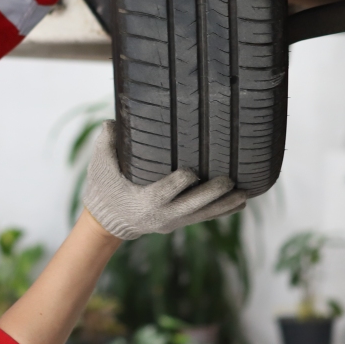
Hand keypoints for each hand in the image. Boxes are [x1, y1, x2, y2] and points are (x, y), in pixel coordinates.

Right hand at [82, 121, 246, 239]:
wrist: (107, 221)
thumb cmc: (104, 190)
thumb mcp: (99, 166)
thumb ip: (106, 143)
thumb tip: (112, 121)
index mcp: (144, 201)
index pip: (166, 192)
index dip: (181, 182)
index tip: (193, 171)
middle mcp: (162, 215)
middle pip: (192, 205)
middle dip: (212, 195)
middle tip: (229, 181)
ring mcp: (173, 221)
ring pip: (203, 215)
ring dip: (225, 205)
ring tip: (245, 194)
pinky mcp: (179, 223)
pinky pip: (204, 218)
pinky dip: (222, 212)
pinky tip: (240, 203)